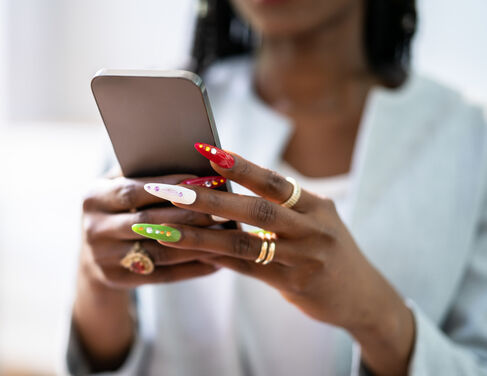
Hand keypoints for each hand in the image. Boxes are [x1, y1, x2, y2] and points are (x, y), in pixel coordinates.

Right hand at [80, 173, 219, 288]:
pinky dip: (191, 268)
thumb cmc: (118, 208)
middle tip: (222, 209)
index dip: (168, 187)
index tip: (201, 181)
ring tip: (225, 235)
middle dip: (189, 215)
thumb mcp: (118, 186)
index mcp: (92, 197)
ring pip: (159, 251)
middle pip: (149, 222)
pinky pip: (162, 275)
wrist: (93, 253)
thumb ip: (143, 173)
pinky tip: (217, 261)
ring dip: (196, 244)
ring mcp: (103, 257)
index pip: (133, 191)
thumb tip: (188, 158)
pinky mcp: (118, 279)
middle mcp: (94, 228)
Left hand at [139, 145, 414, 375]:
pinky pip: (250, 270)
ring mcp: (306, 258)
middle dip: (211, 199)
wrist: (363, 297)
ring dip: (204, 235)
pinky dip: (220, 260)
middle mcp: (313, 228)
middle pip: (256, 209)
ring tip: (169, 228)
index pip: (273, 181)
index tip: (207, 151)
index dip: (240, 166)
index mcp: (316, 205)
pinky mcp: (297, 284)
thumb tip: (231, 188)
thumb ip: (281, 206)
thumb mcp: (315, 221)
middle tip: (174, 191)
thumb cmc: (328, 252)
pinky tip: (194, 254)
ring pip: (246, 243)